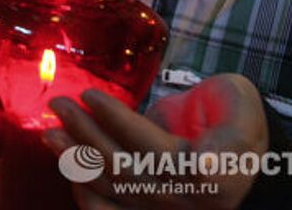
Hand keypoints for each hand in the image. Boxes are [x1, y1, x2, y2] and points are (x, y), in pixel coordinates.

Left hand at [43, 74, 267, 208]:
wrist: (232, 143)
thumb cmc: (233, 116)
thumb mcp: (242, 111)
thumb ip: (230, 137)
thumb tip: (203, 164)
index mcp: (215, 178)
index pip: (154, 147)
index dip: (118, 121)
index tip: (90, 94)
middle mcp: (186, 201)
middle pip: (123, 167)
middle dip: (85, 132)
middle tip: (58, 103)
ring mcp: (163, 209)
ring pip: (110, 186)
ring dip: (75, 158)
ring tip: (49, 131)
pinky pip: (106, 209)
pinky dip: (83, 191)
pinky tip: (64, 165)